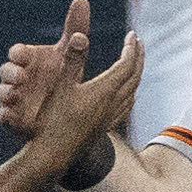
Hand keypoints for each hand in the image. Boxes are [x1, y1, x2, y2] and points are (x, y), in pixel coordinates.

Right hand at [0, 0, 144, 167]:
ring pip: (132, 92)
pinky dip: (130, 93)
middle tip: (138, 43)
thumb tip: (81, 35)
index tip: (132, 34)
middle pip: (134, 77)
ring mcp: (110, 117)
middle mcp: (112, 104)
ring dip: (136, 75)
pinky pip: (126, 106)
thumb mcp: (60, 86)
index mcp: (104, 91)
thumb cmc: (52, 121)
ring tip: (134, 64)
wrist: (53, 156)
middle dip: (138, 58)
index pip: (126, 65)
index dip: (131, 48)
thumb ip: (72, 60)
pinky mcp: (104, 127)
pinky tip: (126, 95)